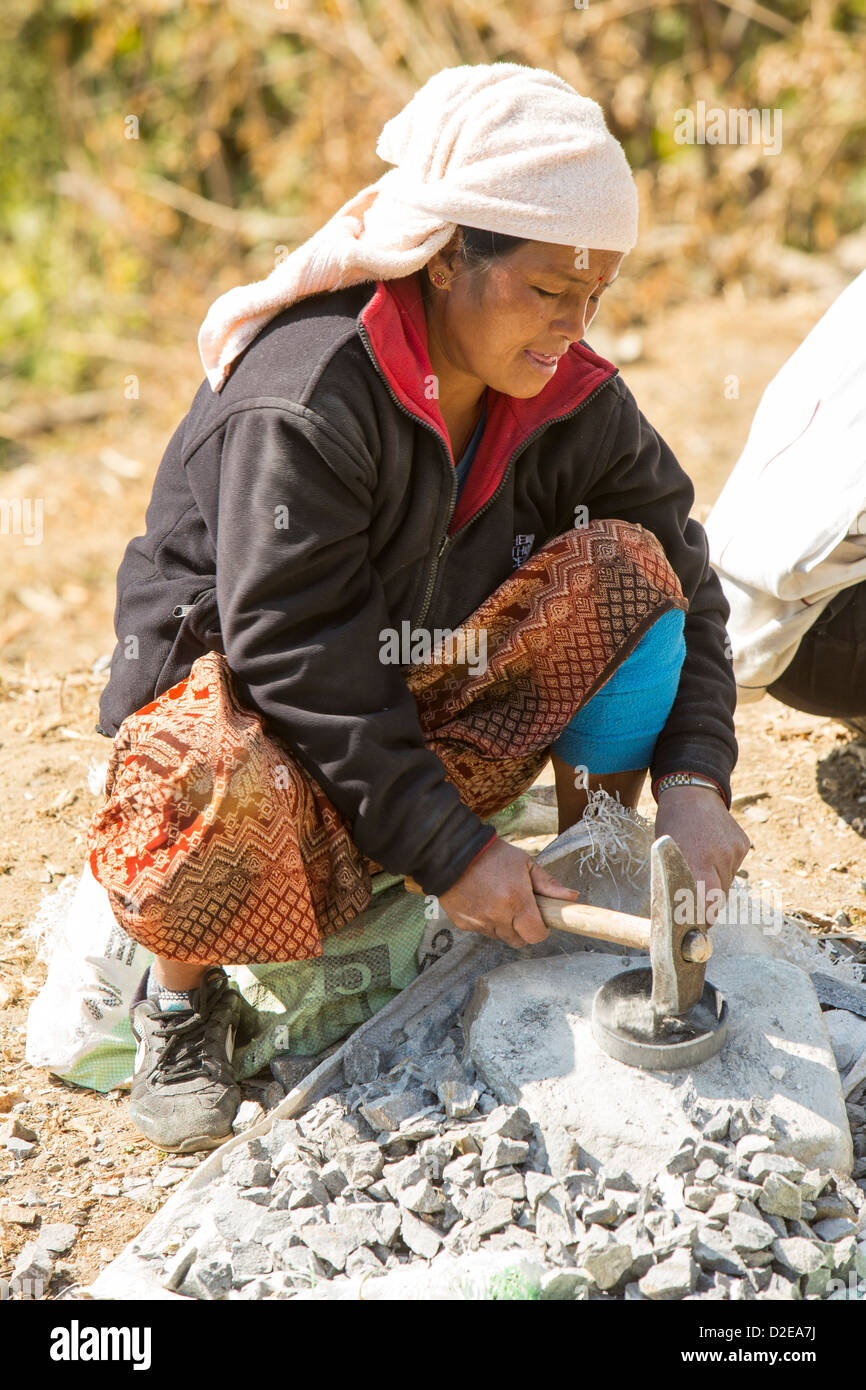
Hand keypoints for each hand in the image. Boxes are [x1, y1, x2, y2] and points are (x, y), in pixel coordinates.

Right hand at [438, 838, 580, 948]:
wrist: (452, 852)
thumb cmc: (492, 854)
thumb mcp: (524, 863)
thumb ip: (548, 884)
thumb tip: (572, 897)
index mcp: (517, 901)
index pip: (536, 935)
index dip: (541, 930)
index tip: (540, 920)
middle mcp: (498, 916)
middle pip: (519, 941)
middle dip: (524, 929)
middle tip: (520, 909)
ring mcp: (479, 922)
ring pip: (500, 936)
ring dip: (504, 925)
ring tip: (499, 901)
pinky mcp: (464, 924)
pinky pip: (482, 930)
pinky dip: (486, 922)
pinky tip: (482, 901)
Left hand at [654, 785, 750, 925]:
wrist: (691, 794)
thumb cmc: (671, 828)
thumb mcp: (665, 856)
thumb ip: (677, 885)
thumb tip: (683, 915)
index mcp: (696, 863)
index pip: (708, 906)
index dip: (703, 919)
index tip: (697, 926)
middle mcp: (719, 858)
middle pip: (718, 898)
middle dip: (707, 902)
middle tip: (694, 897)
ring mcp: (734, 851)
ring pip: (726, 883)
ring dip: (715, 881)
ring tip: (701, 862)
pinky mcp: (743, 845)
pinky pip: (733, 867)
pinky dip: (723, 866)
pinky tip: (712, 850)